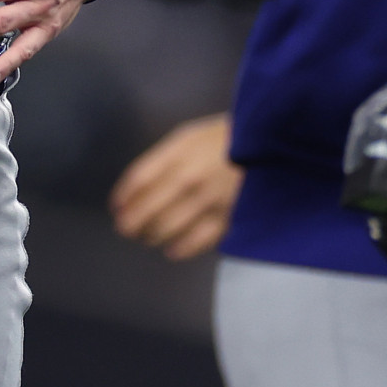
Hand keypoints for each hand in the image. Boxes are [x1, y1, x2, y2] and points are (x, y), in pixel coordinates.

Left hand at [111, 112, 240, 260]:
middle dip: (131, 223)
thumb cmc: (224, 139)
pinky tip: (171, 249)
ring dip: (151, 235)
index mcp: (178, 152)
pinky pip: (197, 241)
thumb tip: (136, 188)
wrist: (270, 145)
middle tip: (126, 229)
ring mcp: (209, 201)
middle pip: (148, 209)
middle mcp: (189, 178)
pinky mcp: (228, 219)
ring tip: (147, 237)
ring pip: (168, 228)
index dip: (123, 197)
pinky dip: (180, 248)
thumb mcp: (189, 137)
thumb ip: (162, 159)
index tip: (116, 208)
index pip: (138, 180)